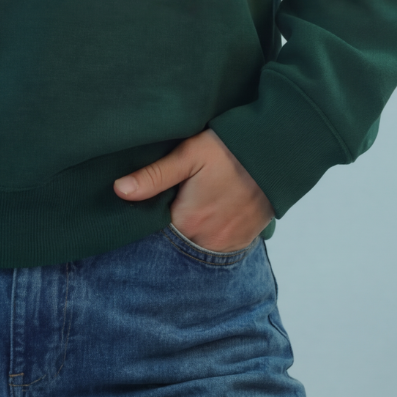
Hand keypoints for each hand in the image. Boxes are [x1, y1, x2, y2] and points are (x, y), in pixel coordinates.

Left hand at [114, 128, 273, 252]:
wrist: (277, 152)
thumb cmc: (229, 148)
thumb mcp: (188, 155)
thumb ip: (154, 176)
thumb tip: (119, 190)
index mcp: (188, 222)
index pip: (154, 233)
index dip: (148, 220)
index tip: (146, 206)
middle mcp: (207, 242)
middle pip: (176, 243)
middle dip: (169, 228)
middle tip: (171, 202)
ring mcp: (228, 245)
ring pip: (196, 247)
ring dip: (190, 234)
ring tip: (190, 208)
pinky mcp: (244, 242)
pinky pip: (218, 248)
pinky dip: (210, 237)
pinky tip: (208, 216)